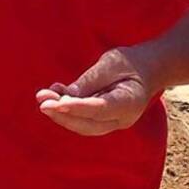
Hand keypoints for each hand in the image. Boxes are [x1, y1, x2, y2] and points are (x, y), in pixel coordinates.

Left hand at [36, 46, 157, 135]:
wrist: (147, 70)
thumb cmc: (131, 63)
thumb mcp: (112, 62)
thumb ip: (91, 80)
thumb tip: (66, 96)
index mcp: (130, 103)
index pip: (100, 109)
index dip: (76, 108)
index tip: (55, 104)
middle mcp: (122, 119)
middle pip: (88, 125)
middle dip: (63, 115)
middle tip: (42, 101)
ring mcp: (113, 123)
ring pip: (83, 126)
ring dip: (60, 114)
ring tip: (43, 97)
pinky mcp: (103, 122)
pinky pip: (82, 121)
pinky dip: (66, 111)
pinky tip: (52, 96)